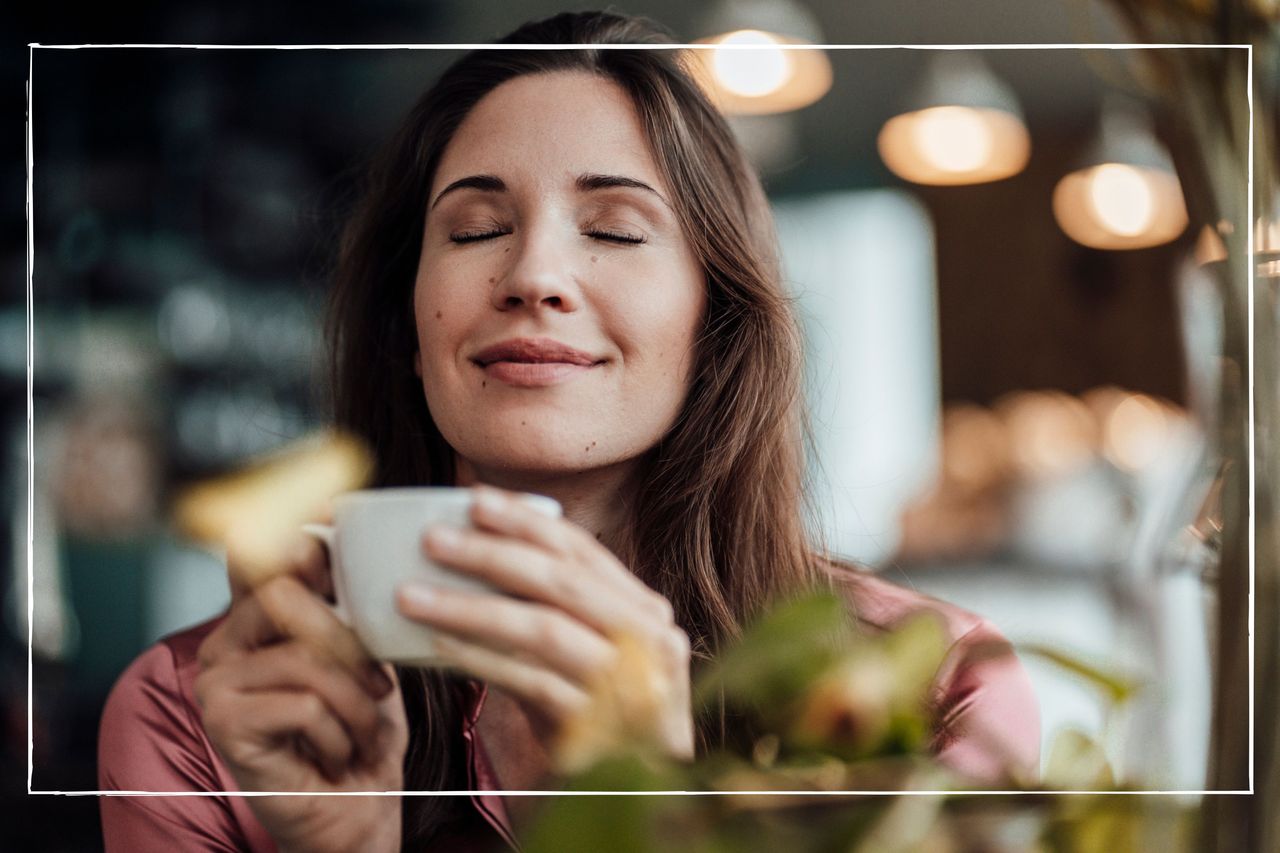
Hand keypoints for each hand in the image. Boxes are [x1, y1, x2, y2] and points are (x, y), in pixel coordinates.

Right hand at [195, 535, 407, 852]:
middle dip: (350, 643)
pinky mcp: (223, 723)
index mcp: (257, 621)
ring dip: (355, 703)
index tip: (334, 542)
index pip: (268, 558)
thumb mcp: (367, 657)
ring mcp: (217, 683)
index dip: (303, 545)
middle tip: (379, 686)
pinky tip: (336, 754)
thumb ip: (347, 605)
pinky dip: (338, 733)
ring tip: (362, 733)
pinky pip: (303, 704)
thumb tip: (338, 533)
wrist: (357, 810)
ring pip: (305, 659)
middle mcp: (225, 644)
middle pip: (285, 596)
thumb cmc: (362, 733)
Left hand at [395, 486, 693, 768]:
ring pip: (543, 628)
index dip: (527, 521)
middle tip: (433, 538)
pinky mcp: (604, 729)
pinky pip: (531, 682)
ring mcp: (633, 686)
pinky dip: (480, 660)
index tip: (473, 499)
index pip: (583, 552)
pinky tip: (435, 646)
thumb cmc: (592, 718)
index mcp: (646, 612)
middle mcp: (652, 641)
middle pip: (563, 582)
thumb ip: (552, 607)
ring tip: (412, 594)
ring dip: (471, 605)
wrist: (627, 797)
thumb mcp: (580, 655)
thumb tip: (481, 545)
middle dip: (492, 553)